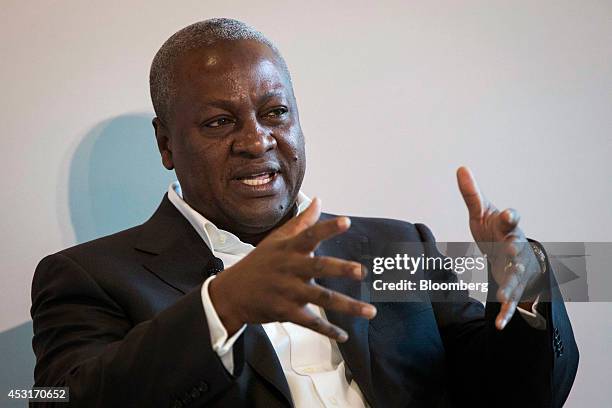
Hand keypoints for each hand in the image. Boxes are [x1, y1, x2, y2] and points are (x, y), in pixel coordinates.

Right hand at [209, 198, 376, 341]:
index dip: (328, 228)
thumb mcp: (276, 240)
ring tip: (370, 311)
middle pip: (318, 268)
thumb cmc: (258, 263)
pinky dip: (328, 331)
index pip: (310, 235)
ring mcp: (288, 292)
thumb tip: (319, 201)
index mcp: (288, 249)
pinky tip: (344, 335)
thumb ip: (301, 222)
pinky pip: (311, 323)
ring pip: (322, 299)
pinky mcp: (286, 312)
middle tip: (362, 271)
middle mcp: (290, 269)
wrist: (231, 294)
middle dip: (341, 269)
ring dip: (348, 306)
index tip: (347, 221)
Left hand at [456, 166, 541, 329]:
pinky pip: (512, 302)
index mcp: (508, 227)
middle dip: (513, 250)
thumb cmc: (494, 230)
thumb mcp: (482, 212)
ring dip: (510, 285)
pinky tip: (498, 325)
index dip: (510, 216)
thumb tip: (460, 167)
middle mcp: (516, 247)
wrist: (508, 253)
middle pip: (517, 248)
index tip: (507, 213)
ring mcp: (517, 269)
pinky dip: (506, 313)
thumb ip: (472, 194)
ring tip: (502, 294)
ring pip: (516, 277)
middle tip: (509, 251)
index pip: (511, 219)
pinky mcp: (513, 288)